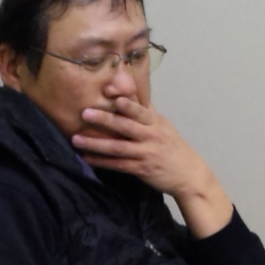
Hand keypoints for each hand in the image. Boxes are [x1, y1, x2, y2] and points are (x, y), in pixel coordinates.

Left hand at [70, 100, 231, 236]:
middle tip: (84, 113)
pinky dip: (101, 162)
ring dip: (96, 144)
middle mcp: (151, 135)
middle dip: (104, 119)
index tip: (109, 92)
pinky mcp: (142, 169)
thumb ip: (145, 109)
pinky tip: (87, 158)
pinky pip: (118, 165)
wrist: (189, 174)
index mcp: (155, 122)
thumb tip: (129, 90)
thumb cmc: (171, 145)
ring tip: (76, 139)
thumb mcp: (162, 124)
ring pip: (118, 147)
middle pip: (125, 126)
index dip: (125, 102)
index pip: (140, 109)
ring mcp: (146, 153)